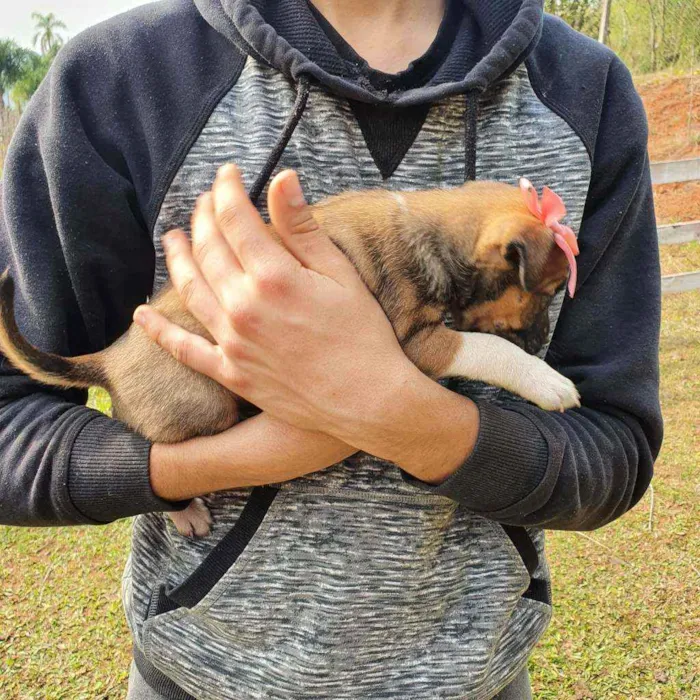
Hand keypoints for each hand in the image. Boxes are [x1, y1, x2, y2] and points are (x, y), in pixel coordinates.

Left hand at [134, 165, 415, 444]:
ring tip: (171, 238)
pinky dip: (159, 332)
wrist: (366, 400)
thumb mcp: (340, 274)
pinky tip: (142, 316)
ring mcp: (232, 342)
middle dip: (203, 217)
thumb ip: (303, 228)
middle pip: (208, 249)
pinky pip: (184, 350)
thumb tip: (282, 178)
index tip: (228, 174)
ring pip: (191, 289)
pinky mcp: (231, 373)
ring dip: (177, 258)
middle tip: (204, 200)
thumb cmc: (362, 335)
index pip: (235, 218)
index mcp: (273, 276)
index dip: (227, 189)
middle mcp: (243, 306)